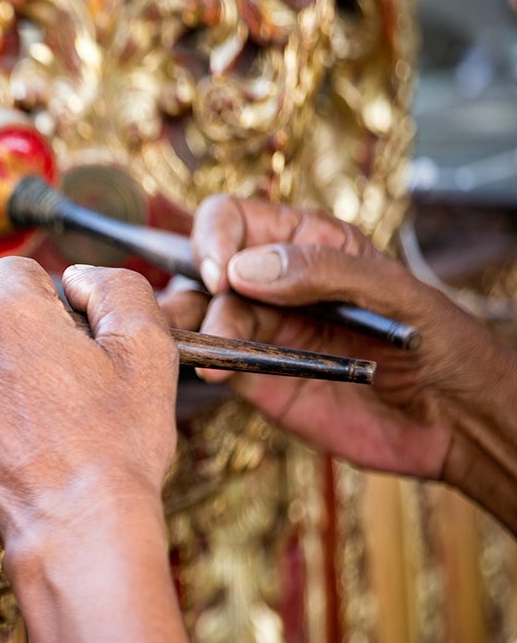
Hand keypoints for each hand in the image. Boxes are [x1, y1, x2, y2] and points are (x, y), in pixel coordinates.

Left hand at [0, 258, 177, 572]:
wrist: (78, 528)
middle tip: (66, 390)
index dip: (47, 299)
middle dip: (23, 346)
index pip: (14, 274)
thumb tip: (80, 279)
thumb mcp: (147, 350)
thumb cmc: (116, 446)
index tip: (68, 334)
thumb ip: (116, 290)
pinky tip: (20, 451)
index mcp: (9, 317)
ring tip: (45, 427)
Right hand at [166, 194, 516, 484]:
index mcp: (308, 243)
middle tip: (206, 313)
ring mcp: (261, 331)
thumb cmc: (442, 345)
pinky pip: (214, 360)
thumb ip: (323, 271)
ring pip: (197, 314)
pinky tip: (212, 369)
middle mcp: (274, 284)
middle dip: (193, 284)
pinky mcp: (256, 378)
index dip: (215, 238)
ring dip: (186, 323)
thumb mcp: (395, 293)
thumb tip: (244, 268)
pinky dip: (201, 361)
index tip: (222, 274)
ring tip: (197, 343)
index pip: (234, 219)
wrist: (457, 423)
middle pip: (203, 266)